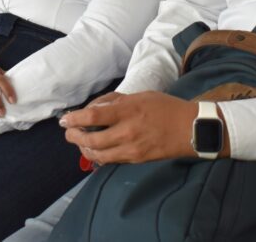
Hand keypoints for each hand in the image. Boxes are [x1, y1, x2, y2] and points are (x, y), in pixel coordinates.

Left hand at [60, 91, 200, 164]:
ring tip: (80, 142)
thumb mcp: (140, 96)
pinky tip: (96, 149)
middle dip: (75, 137)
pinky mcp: (136, 160)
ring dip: (84, 148)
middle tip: (68, 132)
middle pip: (91, 140)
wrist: (191, 129)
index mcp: (128, 111)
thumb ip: (116, 101)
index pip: (93, 116)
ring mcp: (132, 149)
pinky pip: (112, 160)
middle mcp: (128, 132)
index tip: (65, 119)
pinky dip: (99, 155)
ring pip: (99, 154)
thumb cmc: (166, 108)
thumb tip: (94, 107)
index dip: (75, 119)